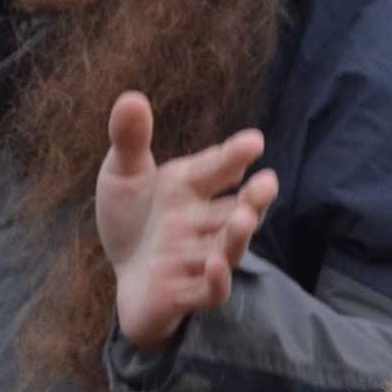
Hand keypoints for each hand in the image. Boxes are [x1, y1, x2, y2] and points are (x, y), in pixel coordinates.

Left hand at [97, 90, 279, 351]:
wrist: (125, 275)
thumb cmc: (132, 221)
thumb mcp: (123, 175)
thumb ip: (130, 140)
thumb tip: (131, 97)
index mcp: (192, 188)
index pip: (219, 168)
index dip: (236, 156)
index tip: (254, 142)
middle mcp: (203, 222)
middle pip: (237, 210)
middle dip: (255, 199)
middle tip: (269, 183)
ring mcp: (198, 259)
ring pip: (228, 249)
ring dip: (238, 237)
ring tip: (245, 218)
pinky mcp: (187, 294)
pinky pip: (210, 291)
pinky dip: (217, 280)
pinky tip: (216, 265)